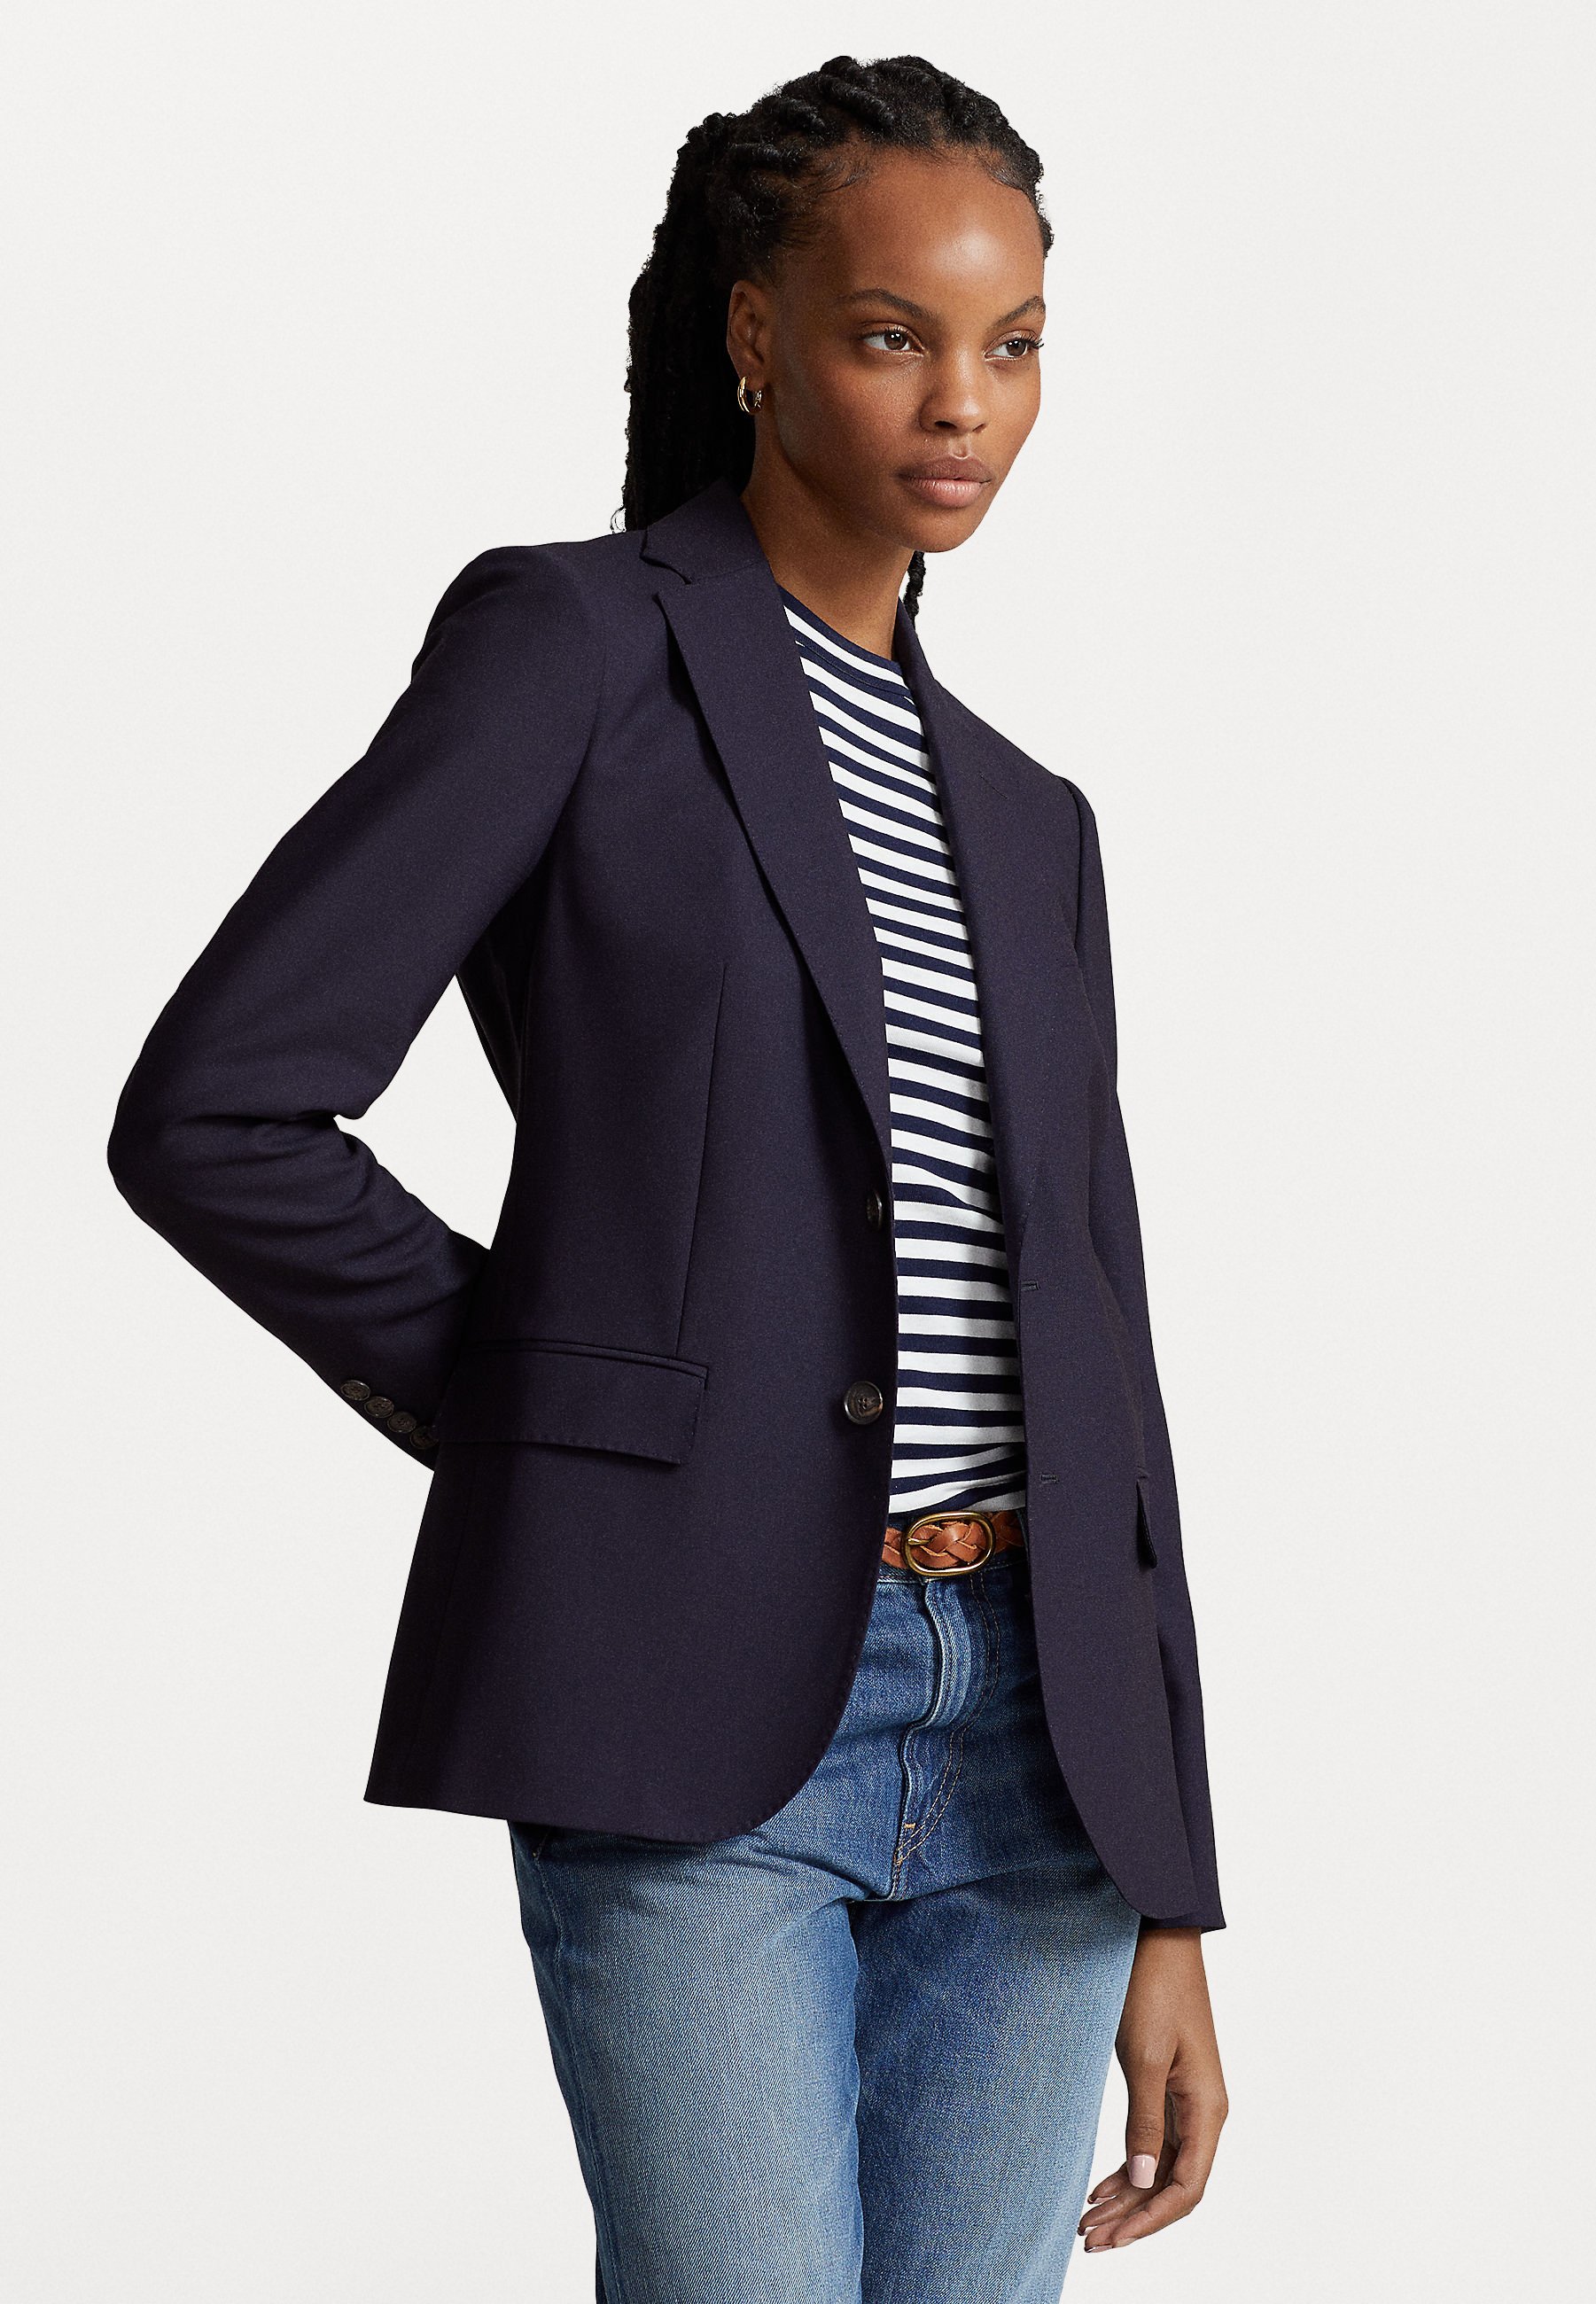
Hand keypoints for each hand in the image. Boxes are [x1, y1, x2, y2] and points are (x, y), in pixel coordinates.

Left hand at [1078, 1923, 1226, 2252]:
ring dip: (1127, 2197)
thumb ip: (1145, 2120)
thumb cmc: (1154, 1986)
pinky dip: (1128, 2167)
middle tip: (1089, 2240)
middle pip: (1173, 2185)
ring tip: (1088, 2221)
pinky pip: (1153, 2141)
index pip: (1186, 2188)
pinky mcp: (1167, 2084)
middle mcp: (1203, 2110)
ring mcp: (1186, 2098)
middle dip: (1134, 2218)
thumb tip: (1140, 2181)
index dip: (1149, 2221)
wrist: (1158, 1933)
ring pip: (1160, 2167)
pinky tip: (1100, 2185)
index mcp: (1207, 2108)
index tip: (1112, 2239)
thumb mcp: (1145, 2055)